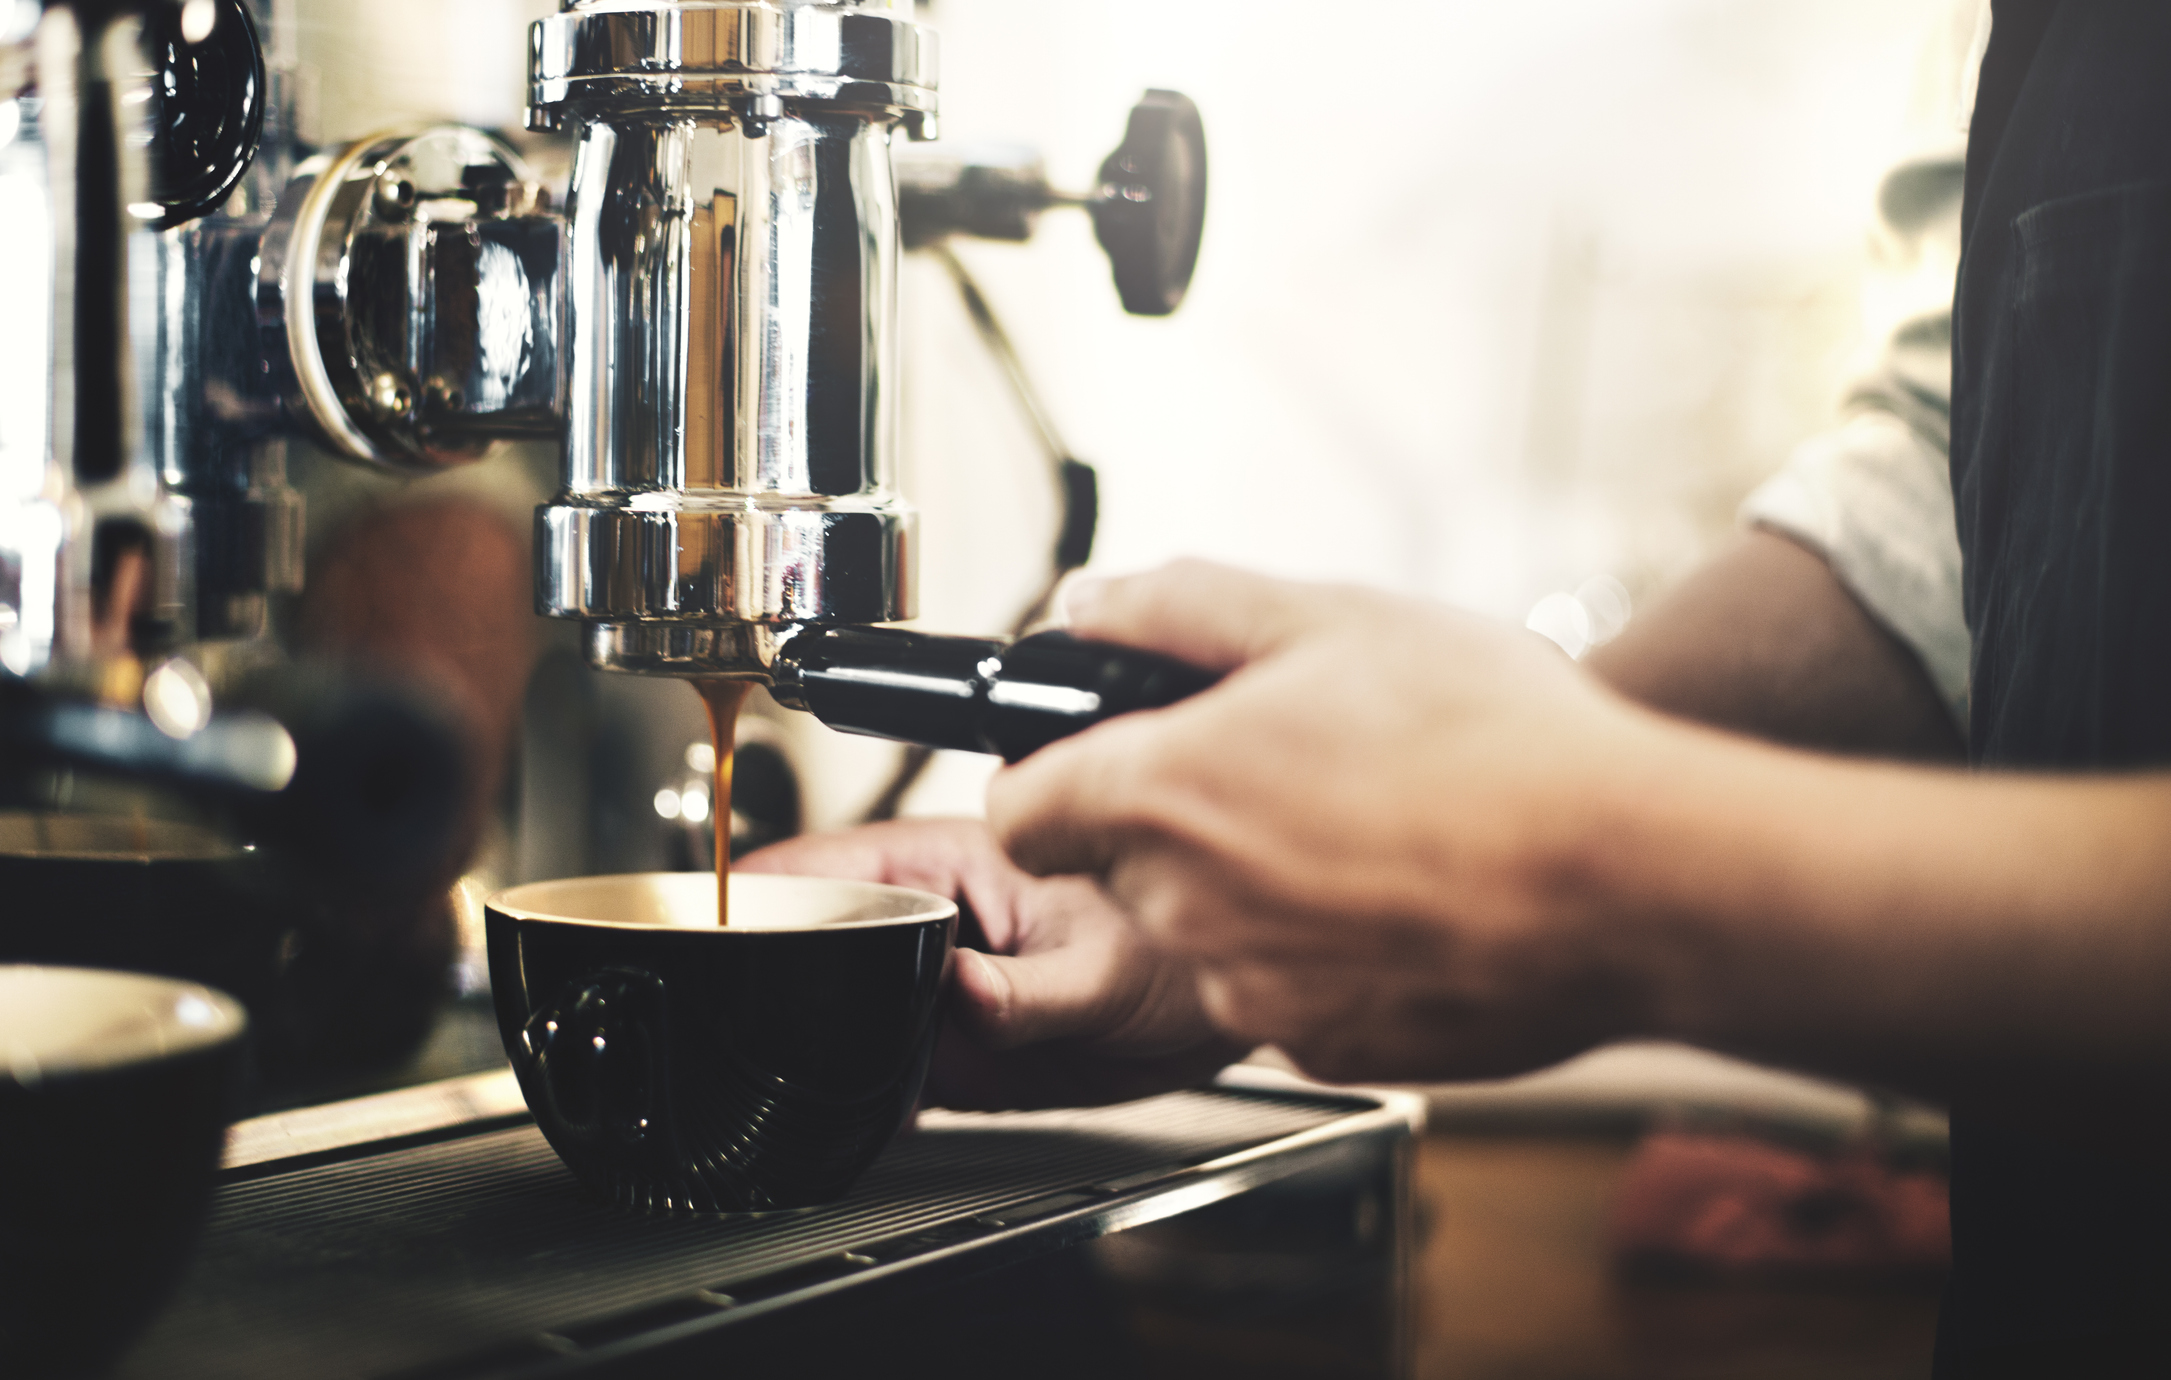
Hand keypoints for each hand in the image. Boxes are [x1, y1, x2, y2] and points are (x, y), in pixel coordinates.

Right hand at [736, 819, 1247, 1109]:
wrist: (1220, 1013)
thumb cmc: (1179, 950)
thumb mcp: (1103, 970)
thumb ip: (1024, 992)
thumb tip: (958, 995)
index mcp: (948, 866)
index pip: (819, 866)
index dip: (751, 895)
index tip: (706, 931)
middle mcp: (929, 923)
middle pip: (810, 941)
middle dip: (772, 981)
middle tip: (743, 1031)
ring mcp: (934, 987)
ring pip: (837, 1009)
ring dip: (812, 1042)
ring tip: (791, 1077)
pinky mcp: (951, 1048)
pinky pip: (880, 1068)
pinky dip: (858, 1094)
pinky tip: (851, 1117)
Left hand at [989, 559, 1678, 1084]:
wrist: (1631, 878)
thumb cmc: (1496, 745)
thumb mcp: (1334, 618)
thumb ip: (1182, 606)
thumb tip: (1094, 605)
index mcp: (1166, 794)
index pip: (1021, 808)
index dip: (1052, 774)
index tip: (1097, 757)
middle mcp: (1188, 908)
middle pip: (1122, 868)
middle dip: (1180, 820)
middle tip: (1288, 767)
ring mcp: (1255, 993)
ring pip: (1211, 934)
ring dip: (1258, 888)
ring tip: (1371, 829)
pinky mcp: (1327, 1049)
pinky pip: (1290, 992)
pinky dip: (1325, 953)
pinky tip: (1407, 898)